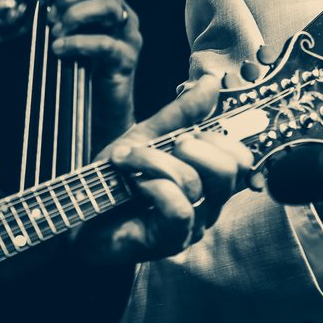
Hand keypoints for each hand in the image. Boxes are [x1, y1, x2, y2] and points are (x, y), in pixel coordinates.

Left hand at [47, 0, 140, 134]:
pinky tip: (60, 48)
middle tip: (52, 15)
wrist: (103, 107)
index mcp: (113, 6)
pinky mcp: (125, 60)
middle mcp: (125, 17)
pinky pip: (104, 44)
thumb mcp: (74, 35)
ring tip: (57, 30)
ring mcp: (128, 38)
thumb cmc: (86, 69)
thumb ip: (65, 16)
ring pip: (110, 7)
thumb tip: (43, 2)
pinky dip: (78, 42)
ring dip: (77, 14)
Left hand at [77, 76, 250, 266]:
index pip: (242, 159)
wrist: (80, 207)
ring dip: (154, 162)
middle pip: (229, 171)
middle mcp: (209, 203)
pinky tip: (136, 187)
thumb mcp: (148, 135)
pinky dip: (153, 188)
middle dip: (192, 147)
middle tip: (166, 145)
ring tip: (128, 161)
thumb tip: (210, 82)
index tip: (187, 135)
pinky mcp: (173, 241)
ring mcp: (193, 225)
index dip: (220, 139)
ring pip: (194, 183)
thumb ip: (181, 112)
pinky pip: (179, 208)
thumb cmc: (115, 177)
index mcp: (209, 179)